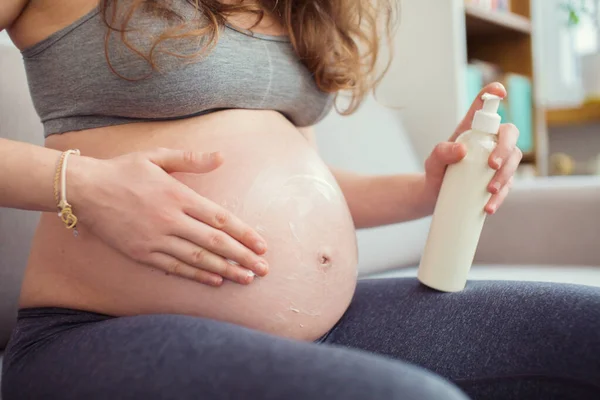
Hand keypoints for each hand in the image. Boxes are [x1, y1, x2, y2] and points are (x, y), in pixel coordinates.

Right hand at [68, 148, 268, 286]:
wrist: (84, 189)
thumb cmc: (123, 170)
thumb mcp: (157, 156)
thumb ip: (191, 159)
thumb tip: (222, 157)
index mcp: (178, 195)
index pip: (220, 219)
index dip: (244, 233)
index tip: (262, 245)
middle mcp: (170, 219)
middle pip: (214, 243)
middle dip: (242, 256)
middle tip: (263, 269)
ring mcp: (155, 239)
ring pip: (197, 259)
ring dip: (225, 270)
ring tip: (246, 278)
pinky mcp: (141, 253)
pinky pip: (175, 268)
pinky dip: (197, 275)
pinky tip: (215, 280)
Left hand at [424, 82, 522, 213]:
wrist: (434, 196)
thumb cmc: (435, 172)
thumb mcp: (432, 161)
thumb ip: (441, 152)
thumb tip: (462, 150)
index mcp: (473, 130)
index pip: (485, 107)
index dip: (493, 94)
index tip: (498, 92)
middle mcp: (489, 142)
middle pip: (510, 134)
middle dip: (505, 148)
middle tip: (492, 166)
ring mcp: (497, 161)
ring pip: (514, 160)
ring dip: (505, 176)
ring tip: (489, 191)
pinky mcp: (500, 181)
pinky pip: (508, 186)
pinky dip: (500, 197)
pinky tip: (489, 207)